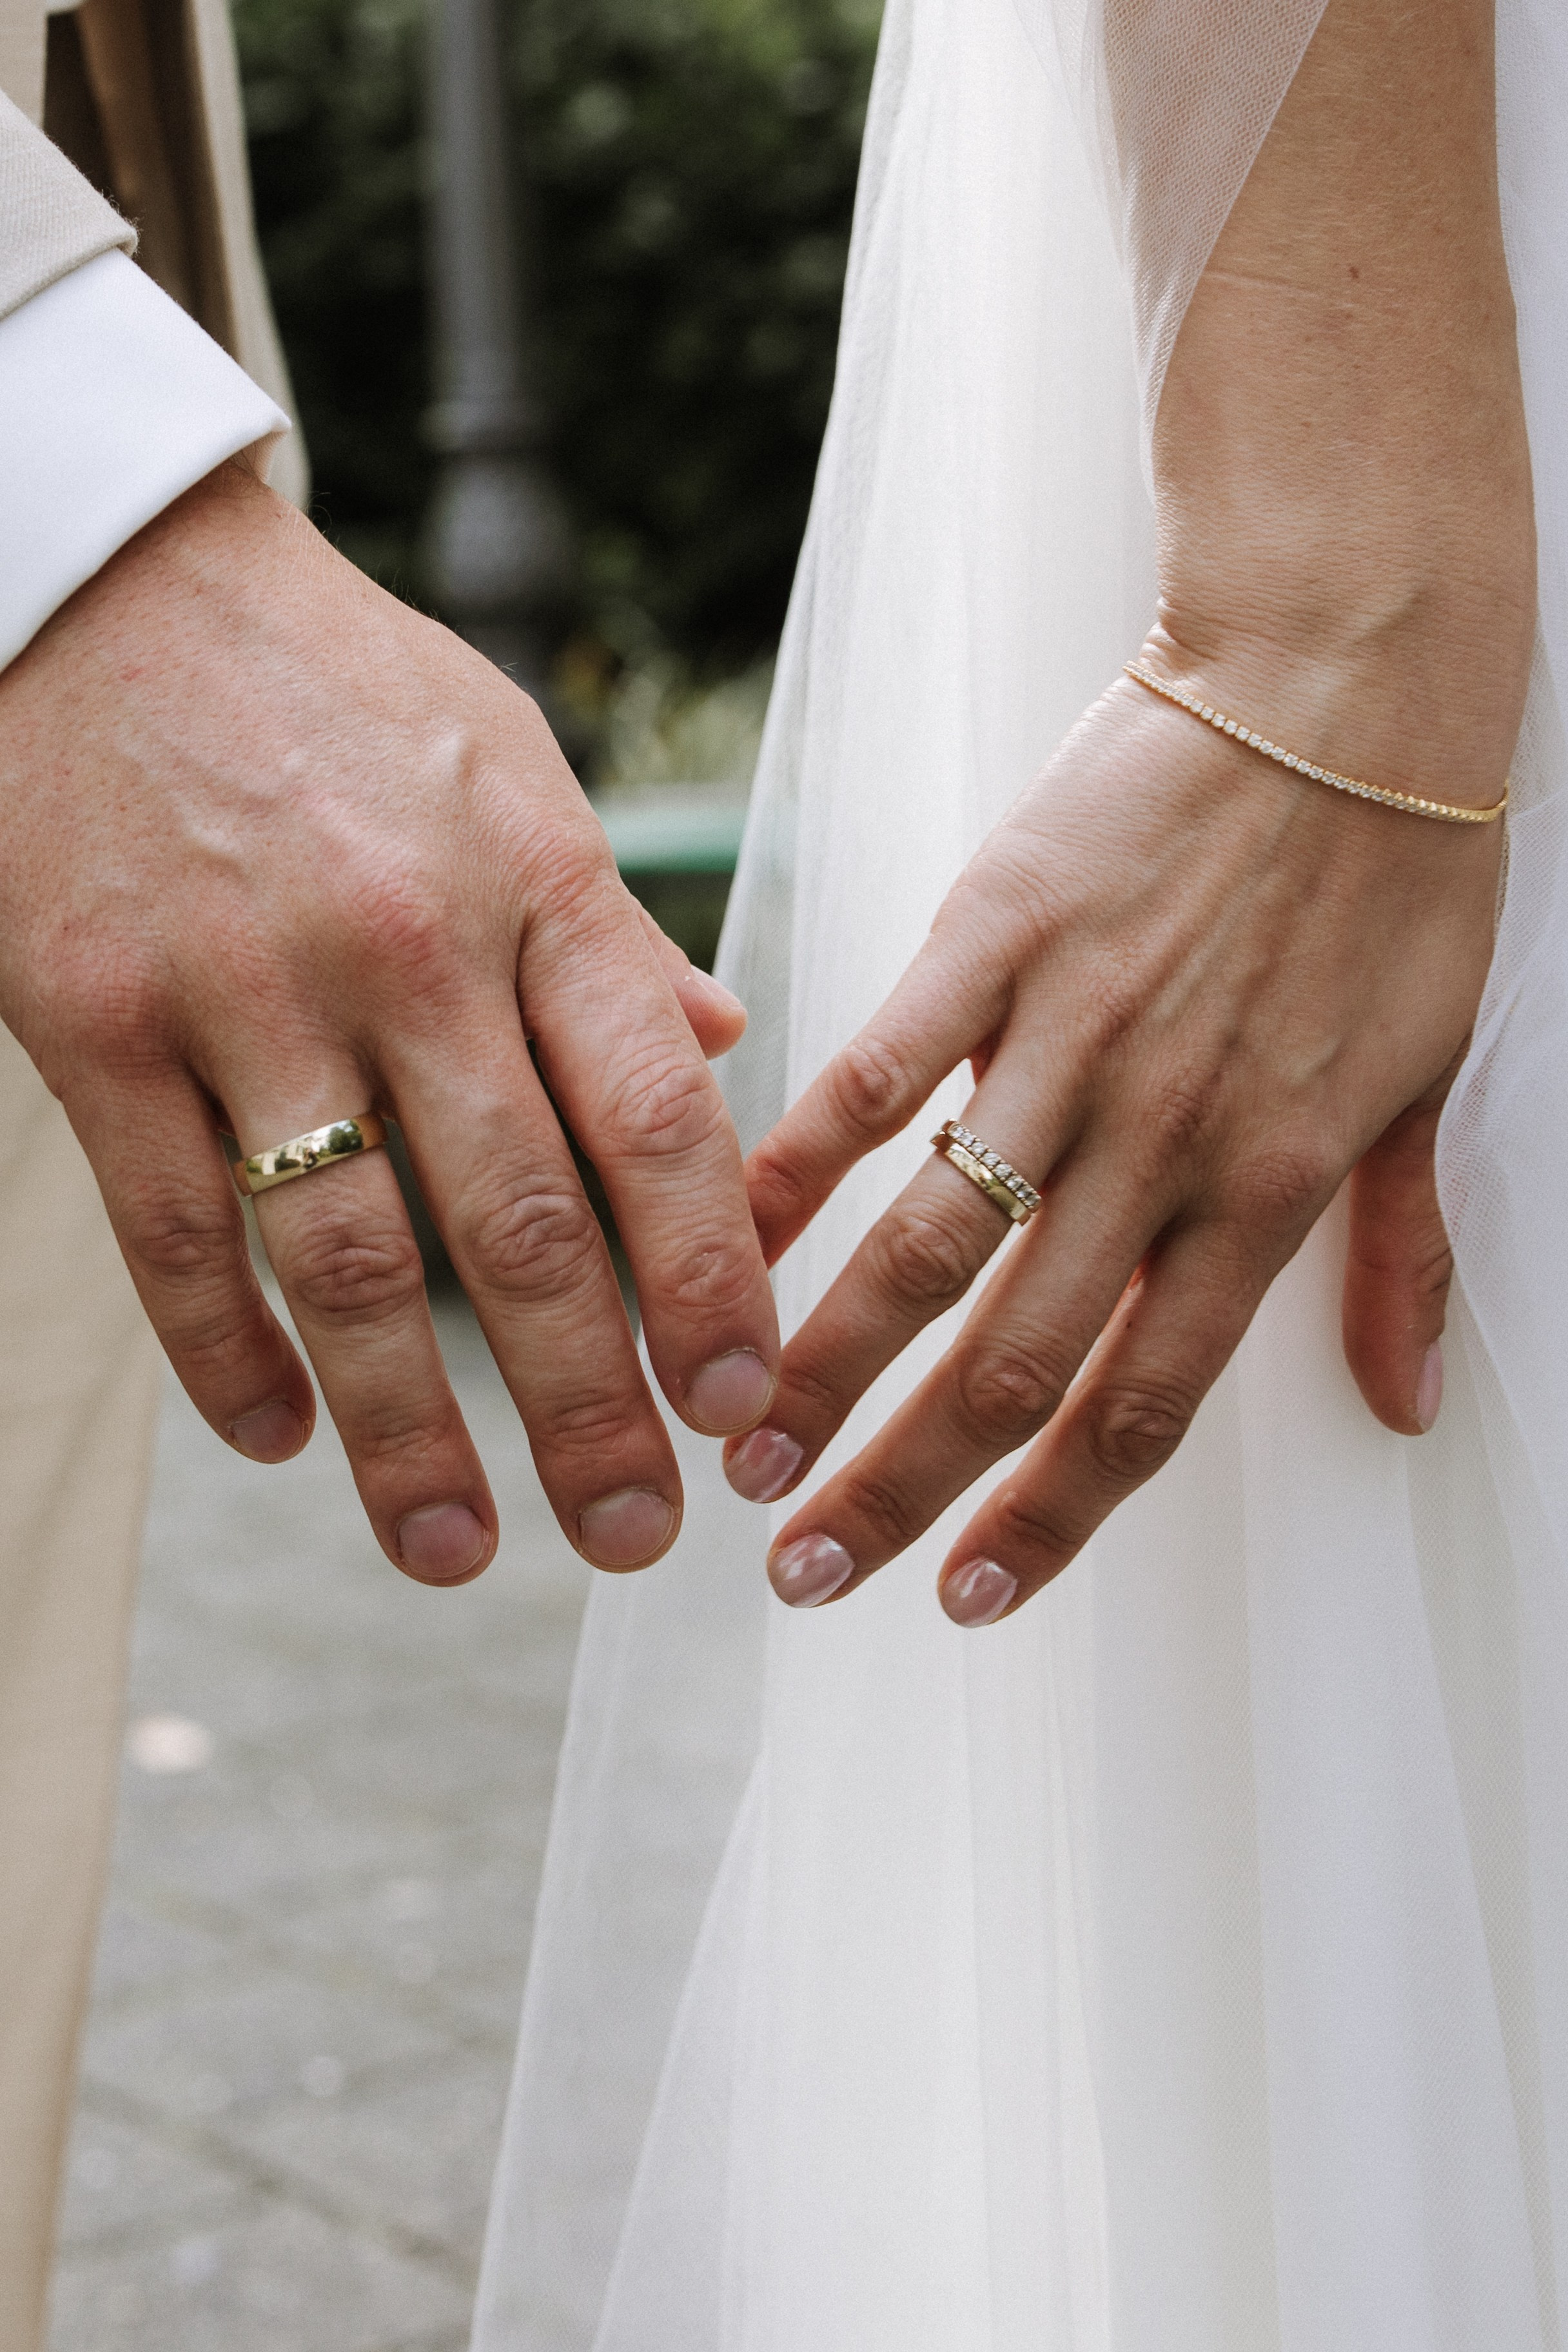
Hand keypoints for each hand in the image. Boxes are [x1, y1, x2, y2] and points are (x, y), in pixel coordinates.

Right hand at [0, 460, 778, 1582]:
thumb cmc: (339, 688)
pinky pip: (176, 1229)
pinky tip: (281, 1440)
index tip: (742, 1405)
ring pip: (351, 1264)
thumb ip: (614, 936)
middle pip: (524, 1227)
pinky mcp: (92, 1017)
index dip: (712, 1283)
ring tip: (460, 1555)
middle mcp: (406, 944)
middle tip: (637, 1538)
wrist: (109, 580)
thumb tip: (728, 1060)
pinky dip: (229, 1355)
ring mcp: (242, 988)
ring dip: (410, 1436)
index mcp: (536, 881)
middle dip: (591, 1408)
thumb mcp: (517, 770)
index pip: (657, 1122)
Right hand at [723, 648, 1510, 1623]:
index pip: (1138, 1405)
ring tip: (745, 1447)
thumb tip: (1404, 1404)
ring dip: (826, 1363)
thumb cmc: (1396, 885)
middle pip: (1009, 1361)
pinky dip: (796, 1166)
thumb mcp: (1425, 1088)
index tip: (965, 1596)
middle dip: (900, 1484)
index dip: (1045, 1519)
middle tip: (807, 1568)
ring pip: (928, 1245)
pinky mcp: (990, 940)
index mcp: (1264, 1190)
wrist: (1346, 687)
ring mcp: (1065, 1042)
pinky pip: (875, 1076)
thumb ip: (1398, 1256)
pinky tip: (730, 1239)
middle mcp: (1158, 1142)